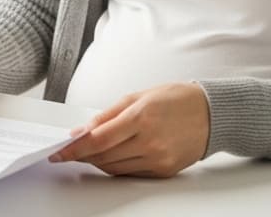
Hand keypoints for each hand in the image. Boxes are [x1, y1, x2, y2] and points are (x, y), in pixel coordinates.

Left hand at [48, 83, 209, 177]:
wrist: (212, 114)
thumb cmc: (176, 99)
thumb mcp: (138, 96)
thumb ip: (107, 115)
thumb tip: (82, 130)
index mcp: (141, 118)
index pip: (98, 140)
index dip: (74, 148)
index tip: (58, 152)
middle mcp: (149, 142)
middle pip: (103, 156)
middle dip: (82, 154)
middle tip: (68, 151)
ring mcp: (157, 159)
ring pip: (114, 168)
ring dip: (96, 161)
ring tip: (87, 152)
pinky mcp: (163, 170)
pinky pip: (130, 173)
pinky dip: (115, 166)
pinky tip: (110, 157)